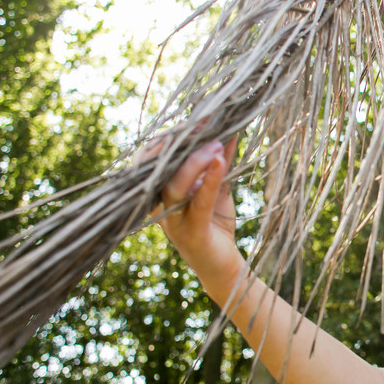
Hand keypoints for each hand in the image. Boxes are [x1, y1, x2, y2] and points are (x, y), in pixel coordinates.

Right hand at [149, 137, 244, 286]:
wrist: (225, 266)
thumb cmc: (217, 223)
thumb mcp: (217, 186)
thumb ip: (219, 161)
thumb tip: (230, 128)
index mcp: (160, 192)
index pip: (154, 158)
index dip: (170, 137)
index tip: (194, 116)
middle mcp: (160, 206)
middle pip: (159, 169)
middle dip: (179, 143)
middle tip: (204, 123)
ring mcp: (173, 221)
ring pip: (174, 186)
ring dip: (195, 161)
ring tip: (215, 142)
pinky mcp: (192, 234)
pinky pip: (198, 203)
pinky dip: (209, 180)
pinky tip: (219, 161)